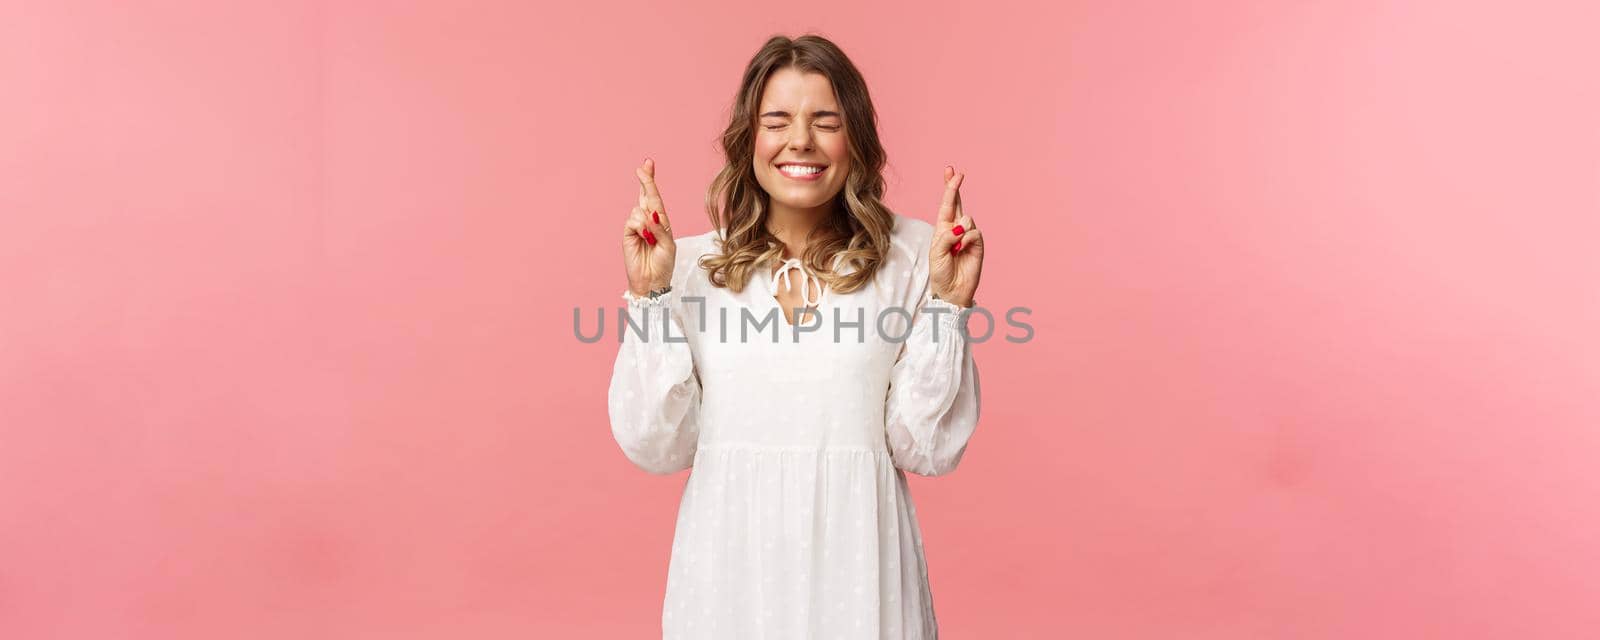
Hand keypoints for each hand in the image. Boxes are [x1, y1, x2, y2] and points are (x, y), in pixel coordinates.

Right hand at [622, 158, 675, 296]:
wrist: (652, 282)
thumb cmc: (663, 264)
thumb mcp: (668, 245)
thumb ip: (660, 228)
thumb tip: (648, 214)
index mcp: (660, 221)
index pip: (655, 197)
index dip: (650, 181)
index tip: (648, 164)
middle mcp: (647, 220)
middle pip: (644, 195)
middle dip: (645, 180)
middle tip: (644, 165)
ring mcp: (636, 227)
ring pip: (640, 210)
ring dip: (648, 221)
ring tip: (651, 238)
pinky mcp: (628, 234)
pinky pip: (633, 220)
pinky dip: (641, 226)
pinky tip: (644, 236)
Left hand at [928, 166, 983, 306]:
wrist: (952, 290)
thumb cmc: (940, 272)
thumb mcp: (936, 252)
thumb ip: (946, 236)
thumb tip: (962, 225)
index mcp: (943, 228)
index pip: (947, 204)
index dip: (949, 188)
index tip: (951, 171)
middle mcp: (956, 229)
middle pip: (958, 203)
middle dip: (956, 187)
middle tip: (957, 173)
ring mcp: (968, 236)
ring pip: (967, 220)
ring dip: (958, 232)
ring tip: (954, 249)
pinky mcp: (978, 244)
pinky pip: (974, 232)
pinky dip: (967, 240)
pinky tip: (962, 250)